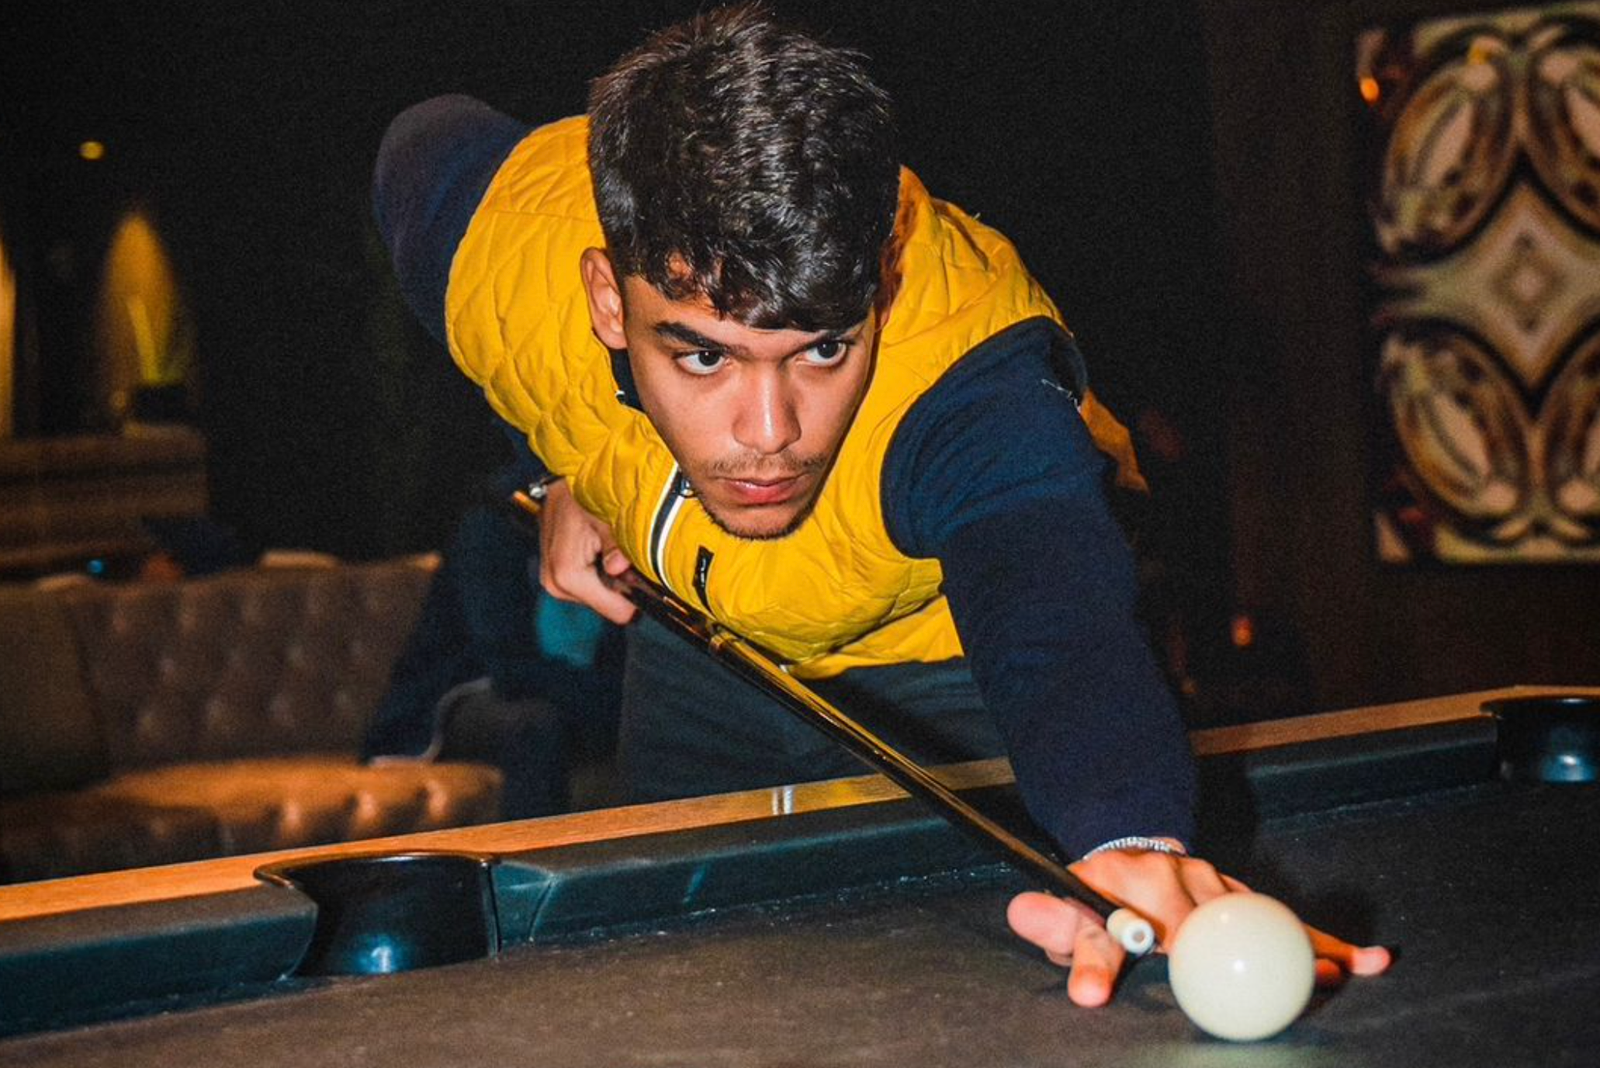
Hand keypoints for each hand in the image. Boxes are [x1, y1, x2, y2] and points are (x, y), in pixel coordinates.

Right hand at [537, 479, 637, 624]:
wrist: (561, 483)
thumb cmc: (584, 495)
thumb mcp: (608, 518)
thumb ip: (617, 547)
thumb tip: (620, 568)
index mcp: (568, 575)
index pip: (618, 612)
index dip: (639, 596)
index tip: (649, 578)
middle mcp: (556, 584)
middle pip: (610, 604)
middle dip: (625, 585)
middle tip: (632, 557)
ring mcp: (554, 582)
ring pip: (602, 595)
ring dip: (614, 578)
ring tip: (616, 549)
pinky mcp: (555, 577)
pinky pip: (590, 585)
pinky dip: (602, 573)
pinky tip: (605, 551)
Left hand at [1005, 846, 1391, 1006]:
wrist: (1129, 842)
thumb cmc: (1096, 894)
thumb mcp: (1064, 908)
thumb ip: (1050, 920)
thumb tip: (1022, 914)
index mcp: (1116, 890)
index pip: (1102, 933)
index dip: (1093, 963)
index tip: (1090, 993)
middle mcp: (1170, 883)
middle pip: (1194, 927)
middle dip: (1213, 956)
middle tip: (1253, 993)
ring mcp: (1213, 886)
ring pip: (1254, 919)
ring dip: (1298, 948)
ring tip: (1341, 974)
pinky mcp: (1241, 894)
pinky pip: (1285, 920)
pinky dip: (1326, 941)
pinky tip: (1368, 960)